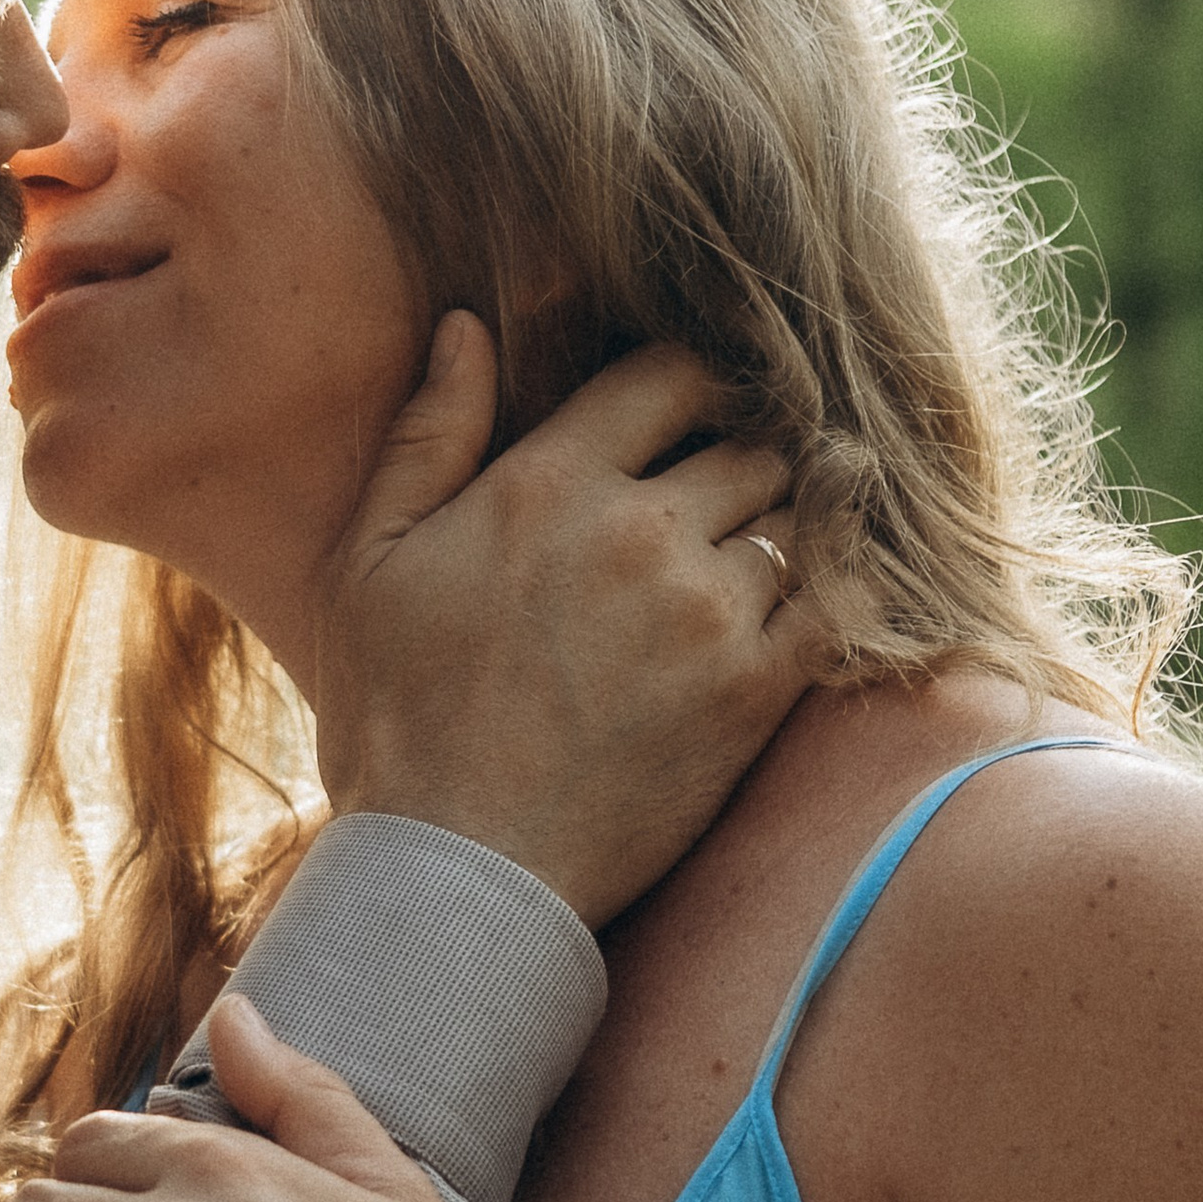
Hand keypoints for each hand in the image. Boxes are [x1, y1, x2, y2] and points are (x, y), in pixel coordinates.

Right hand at [312, 317, 818, 928]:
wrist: (454, 874)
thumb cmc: (394, 722)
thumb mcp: (370, 563)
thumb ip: (431, 435)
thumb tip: (467, 327)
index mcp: (546, 483)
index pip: (668, 375)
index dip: (693, 383)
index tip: (693, 414)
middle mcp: (637, 530)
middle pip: (750, 443)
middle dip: (745, 459)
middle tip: (732, 495)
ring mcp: (704, 610)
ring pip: (798, 521)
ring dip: (784, 533)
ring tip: (759, 562)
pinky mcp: (752, 692)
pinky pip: (833, 606)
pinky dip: (832, 596)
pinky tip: (809, 609)